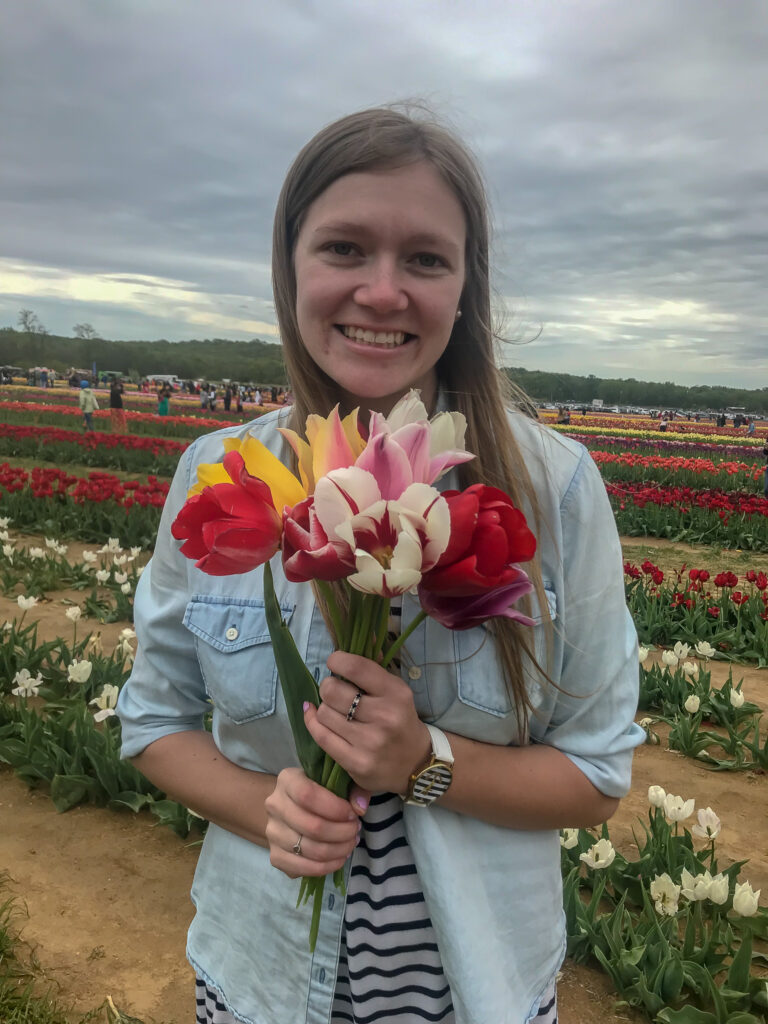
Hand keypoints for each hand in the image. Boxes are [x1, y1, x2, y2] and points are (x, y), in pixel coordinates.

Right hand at [264, 767, 364, 878]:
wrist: (292, 807)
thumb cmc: (319, 791)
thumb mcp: (335, 780)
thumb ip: (352, 788)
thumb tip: (360, 808)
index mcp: (287, 780)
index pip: (307, 795)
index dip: (334, 808)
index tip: (352, 814)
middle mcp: (274, 805)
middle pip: (311, 826)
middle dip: (342, 832)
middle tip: (355, 830)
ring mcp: (272, 832)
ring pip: (310, 850)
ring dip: (337, 850)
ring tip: (350, 843)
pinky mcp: (274, 856)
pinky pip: (302, 868)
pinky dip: (326, 867)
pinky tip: (339, 858)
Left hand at [304, 651, 431, 793]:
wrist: (415, 763)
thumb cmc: (400, 719)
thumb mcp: (396, 691)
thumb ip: (374, 668)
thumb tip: (362, 638)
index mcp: (396, 693)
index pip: (356, 667)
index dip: (337, 660)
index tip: (334, 662)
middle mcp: (384, 717)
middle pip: (332, 691)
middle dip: (328, 687)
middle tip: (334, 691)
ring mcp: (370, 742)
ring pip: (324, 713)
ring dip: (324, 708)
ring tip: (335, 711)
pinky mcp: (357, 763)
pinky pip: (321, 737)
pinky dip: (313, 722)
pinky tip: (315, 716)